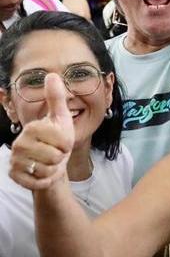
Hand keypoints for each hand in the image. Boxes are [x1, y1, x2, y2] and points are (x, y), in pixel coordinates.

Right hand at [8, 75, 75, 189]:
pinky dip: (46, 180)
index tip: (62, 142)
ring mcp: (15, 160)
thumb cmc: (57, 139)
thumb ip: (56, 98)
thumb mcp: (61, 118)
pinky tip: (42, 173)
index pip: (61, 140)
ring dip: (53, 169)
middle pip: (55, 157)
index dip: (67, 144)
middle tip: (55, 153)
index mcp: (32, 128)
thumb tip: (52, 74)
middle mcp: (19, 143)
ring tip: (49, 162)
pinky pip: (39, 182)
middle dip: (60, 157)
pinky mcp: (15, 176)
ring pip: (47, 170)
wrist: (50, 162)